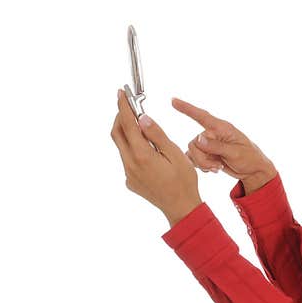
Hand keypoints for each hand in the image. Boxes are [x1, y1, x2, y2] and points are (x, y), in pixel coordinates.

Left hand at [110, 89, 201, 226]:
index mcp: (142, 156)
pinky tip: (147, 149)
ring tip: (140, 126)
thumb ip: (157, 135)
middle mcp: (130, 165)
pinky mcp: (131, 181)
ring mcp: (128, 174)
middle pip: (117, 134)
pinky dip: (133, 148)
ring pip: (122, 147)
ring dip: (127, 133)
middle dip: (120, 117)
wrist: (181, 208)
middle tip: (128, 105)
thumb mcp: (175, 154)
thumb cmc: (184, 181)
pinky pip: (127, 159)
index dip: (123, 107)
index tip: (121, 94)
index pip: (127, 125)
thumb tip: (142, 118)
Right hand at [171, 97, 277, 192]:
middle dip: (202, 158)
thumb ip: (216, 146)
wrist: (253, 171)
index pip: (202, 116)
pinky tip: (214, 169)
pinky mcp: (207, 154)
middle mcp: (213, 134)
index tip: (173, 100)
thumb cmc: (249, 158)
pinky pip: (194, 159)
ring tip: (218, 167)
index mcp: (221, 128)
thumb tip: (198, 139)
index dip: (187, 108)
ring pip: (192, 152)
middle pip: (194, 143)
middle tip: (217, 166)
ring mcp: (209, 144)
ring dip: (203, 163)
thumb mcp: (236, 152)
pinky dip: (202, 166)